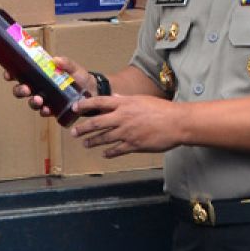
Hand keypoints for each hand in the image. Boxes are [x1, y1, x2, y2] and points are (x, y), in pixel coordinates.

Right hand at [4, 56, 89, 117]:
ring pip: (31, 102)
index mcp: (40, 75)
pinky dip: (44, 111)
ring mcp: (45, 99)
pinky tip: (47, 110)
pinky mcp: (53, 109)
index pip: (21, 74)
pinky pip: (44, 112)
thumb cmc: (81, 77)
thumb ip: (66, 63)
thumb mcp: (74, 68)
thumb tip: (55, 59)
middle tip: (26, 89)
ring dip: (32, 102)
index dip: (11, 74)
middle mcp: (39, 87)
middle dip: (20, 90)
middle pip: (21, 90)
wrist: (94, 92)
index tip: (8, 74)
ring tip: (38, 100)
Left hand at [69, 94, 183, 156]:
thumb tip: (116, 96)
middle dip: (83, 128)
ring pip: (104, 137)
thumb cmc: (161, 109)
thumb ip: (126, 100)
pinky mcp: (134, 145)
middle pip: (97, 122)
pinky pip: (117, 150)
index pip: (99, 102)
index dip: (85, 105)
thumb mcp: (141, 100)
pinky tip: (104, 154)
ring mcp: (127, 132)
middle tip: (73, 132)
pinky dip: (109, 152)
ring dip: (93, 141)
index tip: (74, 107)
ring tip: (85, 143)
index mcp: (124, 103)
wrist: (176, 123)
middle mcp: (122, 117)